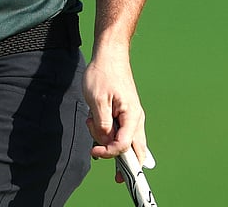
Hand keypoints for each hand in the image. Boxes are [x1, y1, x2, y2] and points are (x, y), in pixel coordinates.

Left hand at [83, 48, 148, 179]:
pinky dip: (108, 132)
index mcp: (132, 117)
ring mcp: (132, 117)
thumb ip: (102, 124)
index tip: (93, 151)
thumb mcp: (97, 100)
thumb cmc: (103, 74)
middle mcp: (136, 119)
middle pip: (135, 151)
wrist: (110, 55)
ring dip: (109, 141)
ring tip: (91, 123)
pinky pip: (120, 131)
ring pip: (126, 142)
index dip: (109, 153)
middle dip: (122, 163)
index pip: (124, 146)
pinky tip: (94, 122)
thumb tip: (106, 142)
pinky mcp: (125, 113)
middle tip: (111, 172)